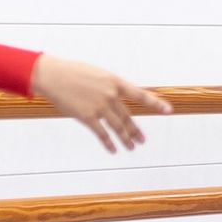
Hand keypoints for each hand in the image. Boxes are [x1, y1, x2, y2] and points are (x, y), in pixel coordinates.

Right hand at [31, 55, 170, 151]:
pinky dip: (109, 143)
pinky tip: (114, 149)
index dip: (155, 103)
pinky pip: (102, 134)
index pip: (140, 94)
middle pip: (128, 117)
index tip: (168, 110)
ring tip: (132, 147)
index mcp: (115, 82)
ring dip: (126, 139)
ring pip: (118, 127)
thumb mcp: (98, 74)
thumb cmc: (73, 73)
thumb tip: (117, 100)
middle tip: (143, 140)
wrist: (53, 75)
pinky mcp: (87, 117)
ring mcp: (99, 107)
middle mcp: (110, 95)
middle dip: (136, 130)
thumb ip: (110, 87)